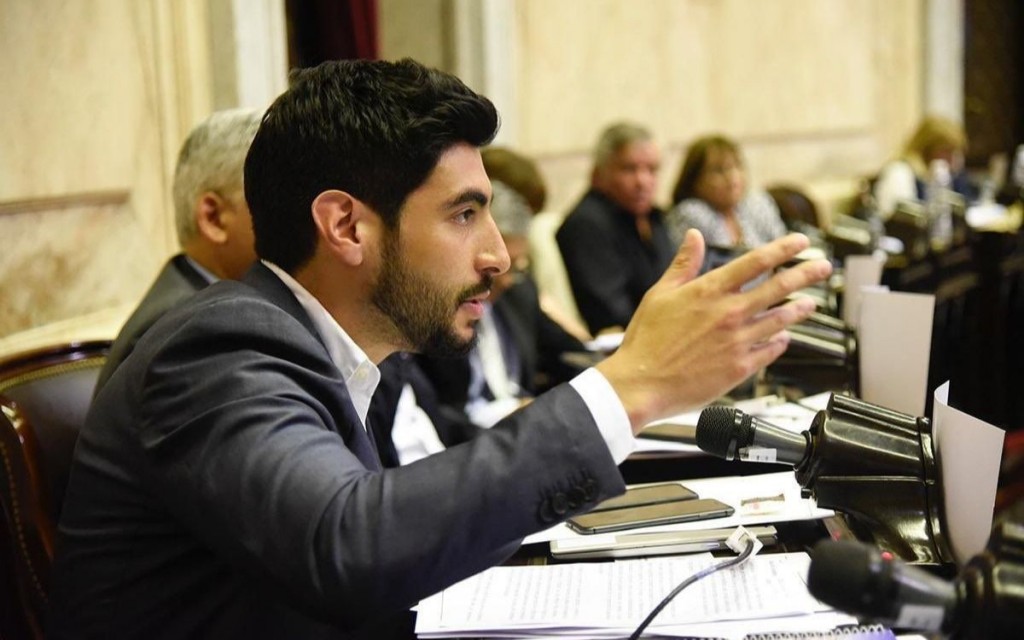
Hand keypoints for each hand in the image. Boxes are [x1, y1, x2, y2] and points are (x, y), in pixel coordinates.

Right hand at [596, 230, 831, 432]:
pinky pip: (770, 350)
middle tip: (824, 267)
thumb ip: (684, 264)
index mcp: (709, 290)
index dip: (783, 249)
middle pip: (779, 287)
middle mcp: (729, 313)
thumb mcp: (660, 294)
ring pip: (781, 320)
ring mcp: (738, 341)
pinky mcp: (740, 368)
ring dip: (799, 309)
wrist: (642, 383)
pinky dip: (780, 341)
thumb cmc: (646, 340)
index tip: (800, 241)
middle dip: (807, 274)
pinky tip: (783, 338)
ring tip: (811, 303)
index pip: (756, 262)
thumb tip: (694, 236)